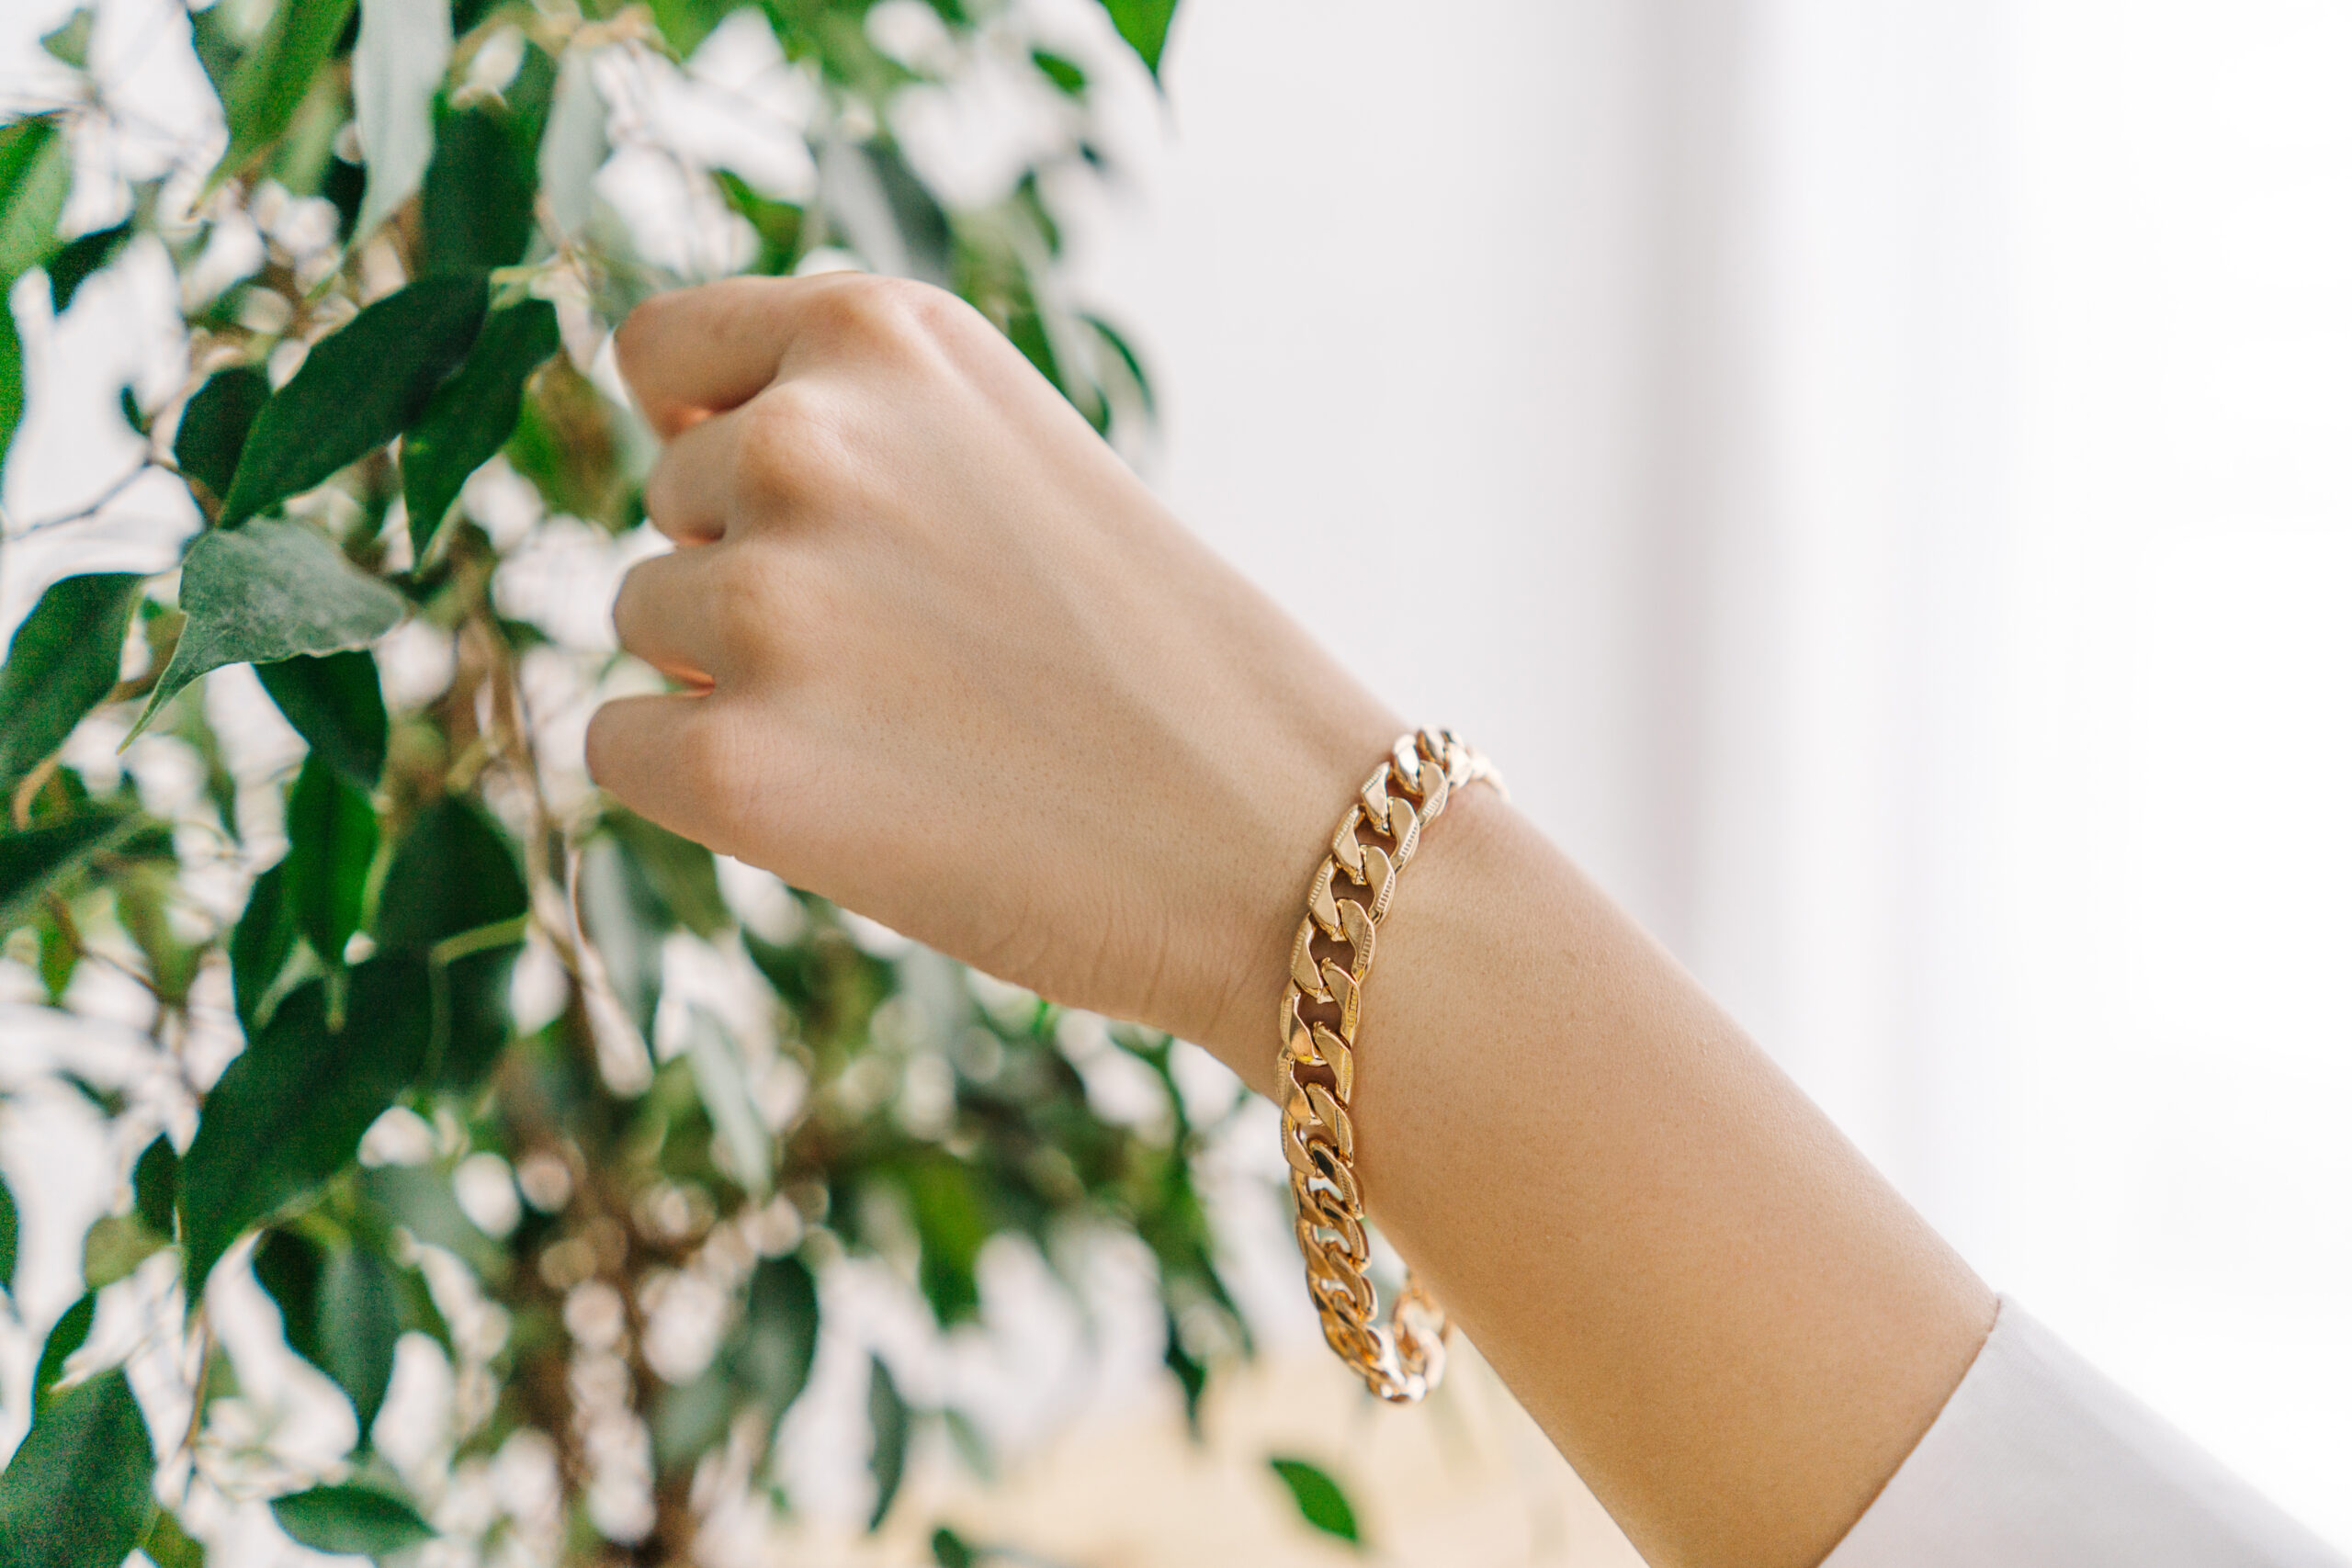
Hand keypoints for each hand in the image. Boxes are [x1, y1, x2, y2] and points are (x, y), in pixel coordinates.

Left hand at [588, 275, 1399, 1072]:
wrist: (1289, 844)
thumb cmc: (1166, 664)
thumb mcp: (1011, 455)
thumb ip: (853, 427)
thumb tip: (666, 465)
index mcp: (884, 333)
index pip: (664, 351)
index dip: (711, 436)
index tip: (796, 511)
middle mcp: (803, 440)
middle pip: (666, 510)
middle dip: (755, 574)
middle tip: (930, 656)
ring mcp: (762, 603)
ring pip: (646, 628)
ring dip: (737, 680)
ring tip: (917, 729)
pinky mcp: (735, 766)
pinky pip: (620, 749)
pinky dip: (704, 785)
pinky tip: (851, 805)